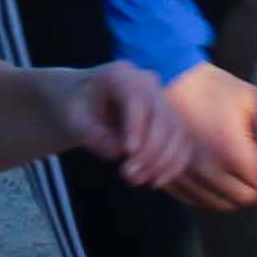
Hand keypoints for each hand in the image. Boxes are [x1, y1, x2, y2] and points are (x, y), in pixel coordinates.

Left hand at [65, 60, 199, 191]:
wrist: (83, 102)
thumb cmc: (75, 110)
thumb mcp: (74, 121)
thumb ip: (94, 136)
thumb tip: (120, 153)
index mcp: (120, 75)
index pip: (137, 98)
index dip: (136, 126)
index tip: (127, 153)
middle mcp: (148, 84)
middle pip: (163, 117)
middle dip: (149, 152)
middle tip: (127, 176)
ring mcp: (163, 101)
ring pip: (177, 132)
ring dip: (162, 162)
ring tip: (135, 180)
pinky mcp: (171, 121)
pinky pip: (182, 143)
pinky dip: (173, 164)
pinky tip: (155, 181)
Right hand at [163, 60, 256, 207]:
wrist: (168, 80)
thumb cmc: (213, 88)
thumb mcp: (251, 100)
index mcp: (232, 152)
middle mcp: (208, 171)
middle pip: (246, 198)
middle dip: (255, 183)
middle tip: (255, 160)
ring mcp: (188, 177)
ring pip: (223, 204)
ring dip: (233, 191)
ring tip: (234, 165)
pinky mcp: (173, 179)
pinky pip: (200, 201)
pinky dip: (211, 193)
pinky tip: (215, 170)